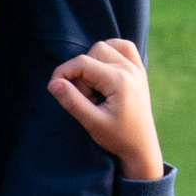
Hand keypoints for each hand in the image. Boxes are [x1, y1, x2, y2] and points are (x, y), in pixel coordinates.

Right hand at [48, 35, 164, 180]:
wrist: (141, 148)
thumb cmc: (117, 138)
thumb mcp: (92, 122)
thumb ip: (72, 101)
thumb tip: (53, 83)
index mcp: (120, 80)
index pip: (83, 63)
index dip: (63, 72)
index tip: (54, 89)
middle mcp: (130, 69)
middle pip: (94, 52)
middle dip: (81, 72)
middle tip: (85, 97)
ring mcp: (137, 68)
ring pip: (106, 47)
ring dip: (93, 62)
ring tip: (94, 87)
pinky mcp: (139, 71)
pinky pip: (124, 47)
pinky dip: (111, 52)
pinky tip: (104, 71)